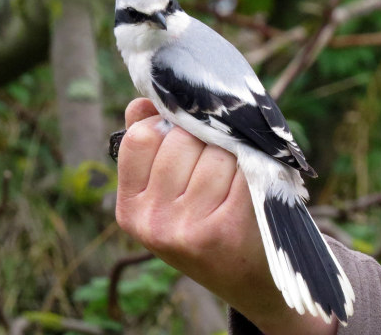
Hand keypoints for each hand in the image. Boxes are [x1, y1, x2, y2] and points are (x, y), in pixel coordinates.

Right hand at [115, 98, 335, 334]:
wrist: (246, 278)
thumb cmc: (204, 224)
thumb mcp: (164, 195)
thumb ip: (148, 147)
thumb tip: (142, 101)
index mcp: (129, 209)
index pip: (141, 137)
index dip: (166, 127)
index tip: (184, 138)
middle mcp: (152, 222)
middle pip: (181, 140)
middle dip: (203, 140)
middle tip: (213, 162)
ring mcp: (186, 229)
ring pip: (215, 152)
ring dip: (230, 154)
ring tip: (232, 178)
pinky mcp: (224, 229)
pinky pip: (240, 167)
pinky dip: (251, 167)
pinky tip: (250, 186)